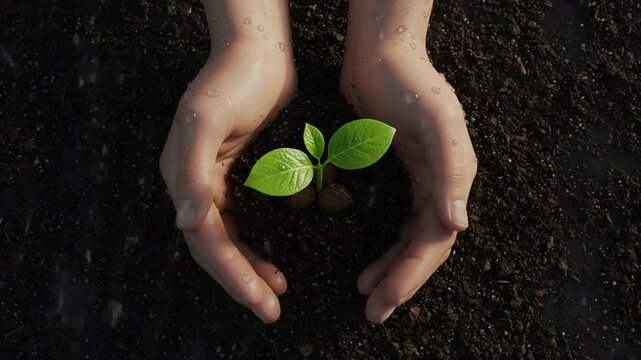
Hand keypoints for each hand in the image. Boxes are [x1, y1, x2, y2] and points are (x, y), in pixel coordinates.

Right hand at [159, 40, 295, 322]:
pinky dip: (259, 243)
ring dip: (250, 267)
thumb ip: (192, 170)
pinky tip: (277, 260)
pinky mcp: (239, 174)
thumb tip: (184, 222)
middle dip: (241, 280)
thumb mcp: (207, 119)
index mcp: (182, 175)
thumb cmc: (233, 80)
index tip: (261, 300)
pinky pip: (244, 219)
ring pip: (230, 237)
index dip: (231, 273)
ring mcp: (216, 179)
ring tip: (277, 292)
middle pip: (215, 245)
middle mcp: (194, 182)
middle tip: (270, 310)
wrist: (259, 51)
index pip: (205, 238)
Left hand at [341, 47, 476, 322]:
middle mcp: (442, 183)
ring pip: (411, 238)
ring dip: (392, 268)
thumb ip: (451, 170)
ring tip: (365, 292)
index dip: (412, 273)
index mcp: (454, 177)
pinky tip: (370, 260)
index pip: (435, 240)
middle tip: (372, 312)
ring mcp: (422, 179)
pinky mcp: (401, 173)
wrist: (381, 52)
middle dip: (401, 281)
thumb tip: (460, 225)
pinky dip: (386, 244)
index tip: (384, 300)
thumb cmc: (408, 81)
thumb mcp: (434, 120)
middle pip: (424, 247)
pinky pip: (400, 219)